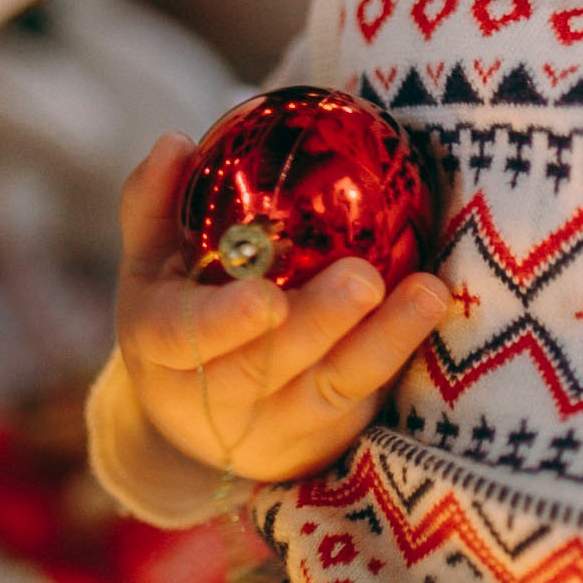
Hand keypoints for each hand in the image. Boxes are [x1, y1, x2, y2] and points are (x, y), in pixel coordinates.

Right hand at [115, 134, 451, 484]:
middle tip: (364, 278)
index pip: (185, 339)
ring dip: (383, 341)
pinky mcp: (323, 441)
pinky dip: (400, 358)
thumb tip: (175, 140)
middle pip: (267, 367)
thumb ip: (155, 203)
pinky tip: (430, 314)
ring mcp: (272, 428)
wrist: (195, 430)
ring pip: (331, 388)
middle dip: (320, 324)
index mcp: (160, 349)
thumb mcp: (152, 268)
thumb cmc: (178, 322)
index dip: (226, 322)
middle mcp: (213, 399)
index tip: (268, 300)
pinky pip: (365, 401)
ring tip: (426, 292)